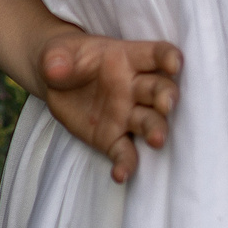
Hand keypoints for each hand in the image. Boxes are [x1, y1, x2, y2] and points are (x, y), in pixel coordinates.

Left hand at [37, 31, 181, 181]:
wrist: (54, 81)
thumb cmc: (65, 59)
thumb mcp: (55, 53)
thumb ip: (57, 59)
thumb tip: (55, 69)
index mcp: (127, 59)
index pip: (154, 54)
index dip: (167, 58)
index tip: (174, 64)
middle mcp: (134, 87)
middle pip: (158, 90)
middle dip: (166, 97)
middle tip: (167, 105)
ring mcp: (126, 114)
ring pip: (149, 122)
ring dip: (156, 130)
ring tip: (157, 140)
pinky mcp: (113, 138)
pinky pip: (124, 153)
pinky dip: (126, 164)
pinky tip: (120, 174)